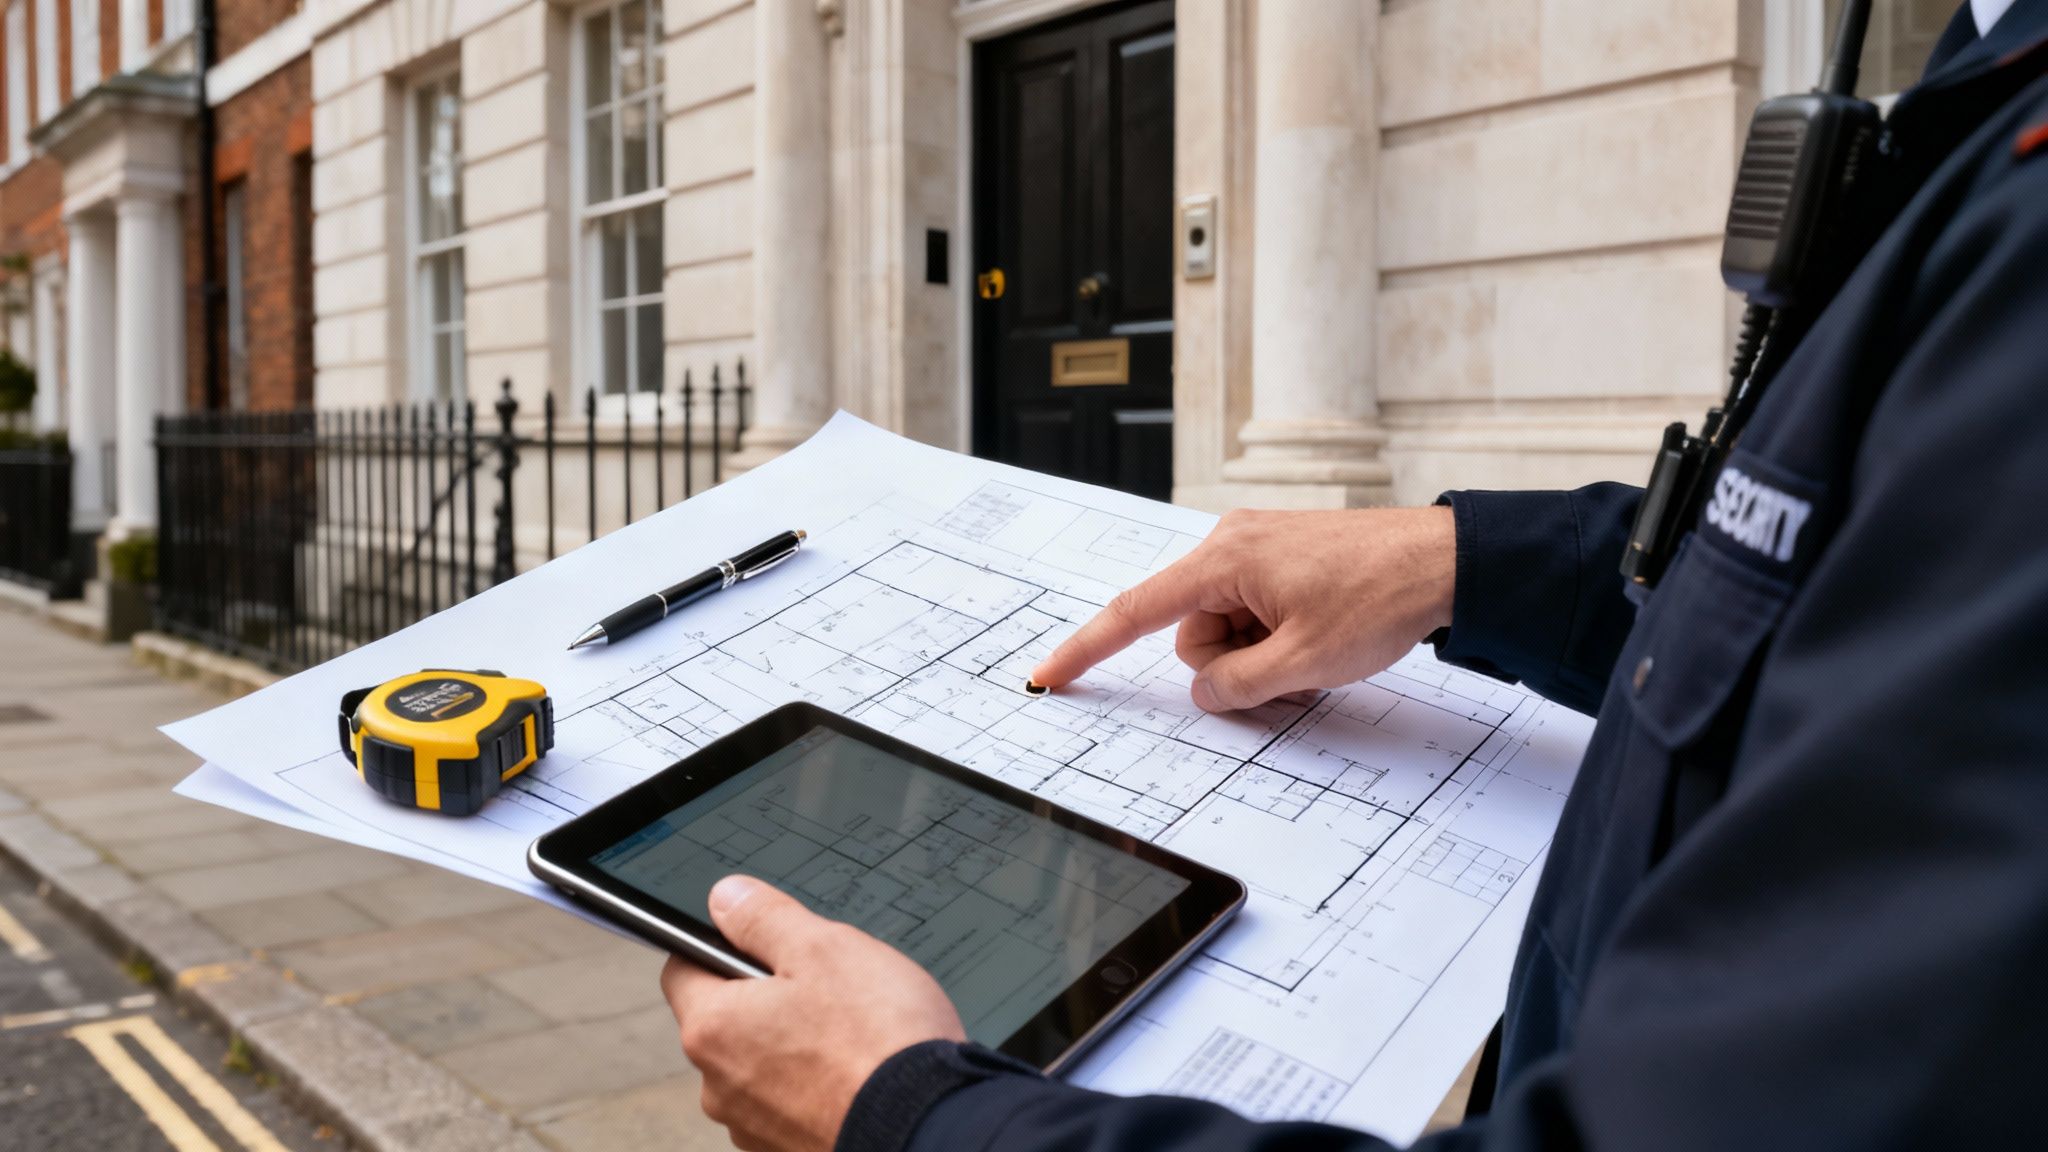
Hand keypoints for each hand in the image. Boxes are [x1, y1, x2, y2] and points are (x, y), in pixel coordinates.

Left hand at [659, 875, 966, 1151]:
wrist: (928, 1127)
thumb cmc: (878, 1040)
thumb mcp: (824, 949)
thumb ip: (763, 919)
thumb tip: (726, 899)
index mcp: (713, 1028)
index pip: (682, 969)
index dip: (719, 945)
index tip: (762, 941)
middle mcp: (718, 1086)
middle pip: (726, 1020)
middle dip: (766, 998)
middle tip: (825, 985)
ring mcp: (752, 1127)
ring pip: (760, 1064)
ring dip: (792, 1046)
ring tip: (852, 1034)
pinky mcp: (788, 1149)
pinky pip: (789, 1104)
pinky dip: (814, 1087)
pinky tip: (857, 1074)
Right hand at [1033, 506, 1456, 711]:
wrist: (1448, 561)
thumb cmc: (1381, 597)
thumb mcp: (1302, 662)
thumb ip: (1236, 685)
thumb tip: (1205, 691)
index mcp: (1224, 560)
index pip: (1135, 612)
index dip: (1087, 649)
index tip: (1048, 675)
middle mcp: (1232, 544)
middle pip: (1191, 633)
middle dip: (1228, 664)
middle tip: (1291, 665)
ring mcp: (1258, 549)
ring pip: (1225, 629)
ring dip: (1258, 653)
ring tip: (1315, 646)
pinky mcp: (1282, 557)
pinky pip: (1253, 612)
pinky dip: (1275, 636)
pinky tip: (1319, 634)